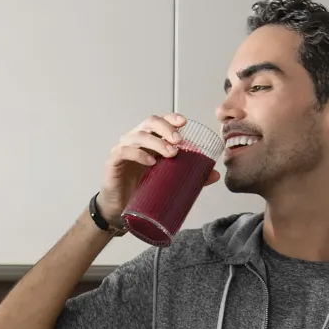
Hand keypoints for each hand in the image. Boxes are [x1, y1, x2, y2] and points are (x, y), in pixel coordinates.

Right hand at [95, 114, 220, 225]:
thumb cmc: (142, 191)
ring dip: (157, 142)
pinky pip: (124, 151)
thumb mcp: (167, 181)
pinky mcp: (113, 161)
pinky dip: (138, 153)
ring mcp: (123, 149)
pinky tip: (150, 161)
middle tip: (179, 141)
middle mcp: (136, 140)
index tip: (184, 122)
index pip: (160, 122)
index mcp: (150, 141)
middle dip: (166, 128)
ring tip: (171, 154)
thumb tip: (215, 174)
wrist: (119, 210)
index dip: (171, 119)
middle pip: (149, 122)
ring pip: (139, 135)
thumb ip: (189, 175)